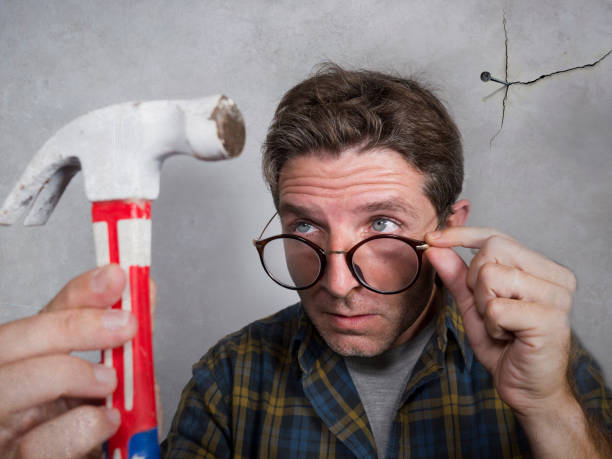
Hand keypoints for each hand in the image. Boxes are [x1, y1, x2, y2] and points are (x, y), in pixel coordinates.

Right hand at [0, 264, 136, 457]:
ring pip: (9, 384)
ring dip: (69, 372)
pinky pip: (35, 444)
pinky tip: (109, 421)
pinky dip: (80, 426)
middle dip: (73, 324)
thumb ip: (124, 342)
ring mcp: (2, 429)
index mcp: (31, 363)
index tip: (118, 276)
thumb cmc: (97, 432)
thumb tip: (144, 289)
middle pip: (11, 340)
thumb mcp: (114, 382)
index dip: (80, 292)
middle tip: (126, 324)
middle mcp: (5, 389)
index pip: (44, 314)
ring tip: (111, 381)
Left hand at [425, 227, 576, 417]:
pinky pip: (495, 307)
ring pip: (490, 277)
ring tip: (502, 326)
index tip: (432, 238)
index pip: (497, 236)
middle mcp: (556, 277)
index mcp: (542, 268)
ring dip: (483, 306)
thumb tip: (435, 247)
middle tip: (490, 311)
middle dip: (475, 282)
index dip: (461, 235)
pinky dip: (491, 325)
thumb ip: (456, 275)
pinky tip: (508, 337)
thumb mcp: (473, 305)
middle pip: (492, 250)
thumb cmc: (504, 346)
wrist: (526, 389)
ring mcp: (556, 296)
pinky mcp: (549, 318)